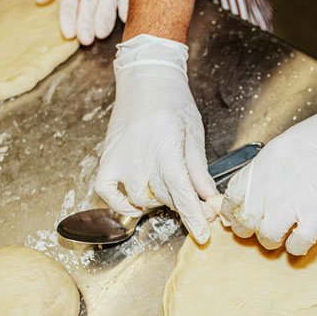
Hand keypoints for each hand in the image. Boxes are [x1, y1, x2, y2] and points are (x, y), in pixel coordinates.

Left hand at [35, 0, 131, 44]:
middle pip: (90, 7)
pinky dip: (127, 9)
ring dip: (106, 21)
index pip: (69, 0)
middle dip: (87, 25)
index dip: (68, 18)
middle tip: (85, 40)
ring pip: (109, 5)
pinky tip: (126, 20)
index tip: (68, 34)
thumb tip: (40, 0)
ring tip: (102, 34)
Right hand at [94, 35, 216, 242]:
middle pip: (165, 199)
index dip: (194, 218)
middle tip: (197, 205)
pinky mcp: (106, 159)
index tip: (203, 235)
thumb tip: (210, 199)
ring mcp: (120, 160)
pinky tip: (135, 204)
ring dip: (157, 203)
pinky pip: (108, 193)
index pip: (182, 194)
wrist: (145, 79)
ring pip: (140, 200)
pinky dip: (120, 204)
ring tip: (168, 189)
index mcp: (167, 150)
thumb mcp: (194, 135)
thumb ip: (199, 170)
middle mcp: (141, 158)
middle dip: (183, 206)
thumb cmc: (174, 103)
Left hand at [221, 95, 316, 254]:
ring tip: (282, 235)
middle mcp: (274, 184)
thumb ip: (265, 172)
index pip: (232, 197)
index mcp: (263, 165)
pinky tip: (301, 238)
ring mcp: (295, 201)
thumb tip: (250, 196)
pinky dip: (297, 247)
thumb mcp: (283, 147)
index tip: (237, 217)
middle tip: (259, 228)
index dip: (232, 212)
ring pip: (267, 237)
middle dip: (249, 230)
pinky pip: (298, 244)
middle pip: (246, 221)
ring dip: (272, 240)